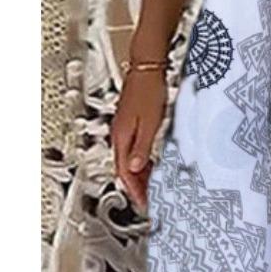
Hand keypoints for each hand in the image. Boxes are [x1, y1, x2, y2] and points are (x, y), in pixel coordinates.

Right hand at [112, 69, 166, 212]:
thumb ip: (141, 147)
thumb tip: (133, 168)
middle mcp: (120, 134)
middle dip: (136, 185)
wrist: (147, 69)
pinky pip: (133, 148)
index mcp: (122, 137)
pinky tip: (150, 161)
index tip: (143, 202)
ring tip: (150, 185)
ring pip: (128, 158)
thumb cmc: (149, 91)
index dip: (134, 190)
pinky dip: (140, 160)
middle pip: (124, 168)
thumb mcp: (149, 123)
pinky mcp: (131, 122)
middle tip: (147, 198)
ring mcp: (124, 128)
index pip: (123, 172)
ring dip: (138, 173)